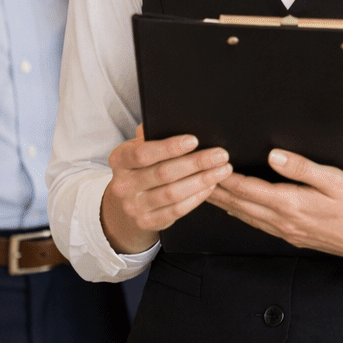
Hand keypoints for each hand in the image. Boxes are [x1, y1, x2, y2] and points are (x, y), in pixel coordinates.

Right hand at [101, 126, 230, 253]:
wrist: (127, 202)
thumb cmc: (141, 167)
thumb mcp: (139, 148)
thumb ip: (152, 135)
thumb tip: (175, 119)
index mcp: (119, 159)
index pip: (143, 153)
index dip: (170, 147)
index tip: (194, 140)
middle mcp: (123, 185)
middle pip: (164, 173)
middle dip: (196, 163)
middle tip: (221, 155)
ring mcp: (134, 206)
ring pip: (173, 193)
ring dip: (202, 180)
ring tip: (222, 170)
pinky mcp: (147, 222)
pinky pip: (176, 210)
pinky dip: (197, 198)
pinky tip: (211, 186)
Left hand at [210, 149, 342, 281]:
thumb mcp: (337, 180)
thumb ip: (303, 168)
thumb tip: (273, 155)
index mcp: (291, 204)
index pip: (246, 189)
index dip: (222, 176)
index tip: (204, 162)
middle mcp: (284, 221)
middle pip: (239, 205)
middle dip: (214, 190)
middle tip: (192, 176)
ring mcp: (289, 232)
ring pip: (246, 217)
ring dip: (224, 204)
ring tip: (205, 191)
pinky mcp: (296, 237)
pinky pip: (259, 225)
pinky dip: (242, 215)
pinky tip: (238, 210)